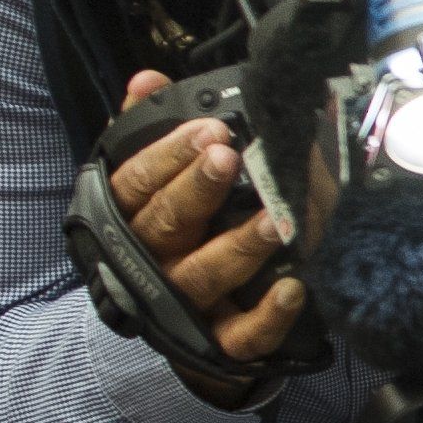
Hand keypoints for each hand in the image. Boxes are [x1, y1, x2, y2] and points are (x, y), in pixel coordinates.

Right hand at [104, 69, 303, 386]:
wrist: (173, 321)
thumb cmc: (170, 235)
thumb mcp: (150, 182)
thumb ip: (146, 131)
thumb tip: (146, 80)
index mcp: (129, 219)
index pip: (138, 183)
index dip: (170, 154)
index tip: (210, 128)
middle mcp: (151, 260)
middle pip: (167, 223)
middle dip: (198, 188)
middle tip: (229, 157)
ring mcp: (183, 304)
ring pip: (207, 274)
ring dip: (241, 245)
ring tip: (277, 219)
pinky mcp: (216, 343)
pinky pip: (240, 335)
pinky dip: (266, 316)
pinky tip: (293, 289)